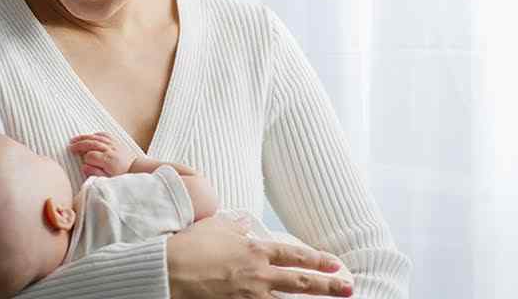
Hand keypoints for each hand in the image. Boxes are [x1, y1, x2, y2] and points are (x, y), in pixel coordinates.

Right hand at [68, 132, 134, 177]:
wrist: (136, 169)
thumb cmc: (122, 176)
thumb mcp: (108, 179)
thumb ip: (95, 173)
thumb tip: (84, 166)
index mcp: (108, 160)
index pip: (90, 156)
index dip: (84, 159)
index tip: (82, 162)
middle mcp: (110, 150)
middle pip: (91, 143)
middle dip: (79, 144)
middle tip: (70, 147)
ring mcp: (113, 144)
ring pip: (96, 137)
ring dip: (84, 137)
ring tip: (74, 139)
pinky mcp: (116, 142)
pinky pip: (104, 135)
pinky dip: (95, 134)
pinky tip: (89, 136)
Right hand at [166, 214, 352, 297]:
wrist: (169, 268)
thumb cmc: (190, 245)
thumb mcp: (216, 227)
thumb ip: (235, 227)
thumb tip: (245, 225)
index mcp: (255, 250)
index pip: (294, 255)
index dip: (318, 260)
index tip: (335, 264)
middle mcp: (258, 274)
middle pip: (301, 282)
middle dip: (328, 286)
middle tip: (348, 288)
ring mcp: (249, 296)